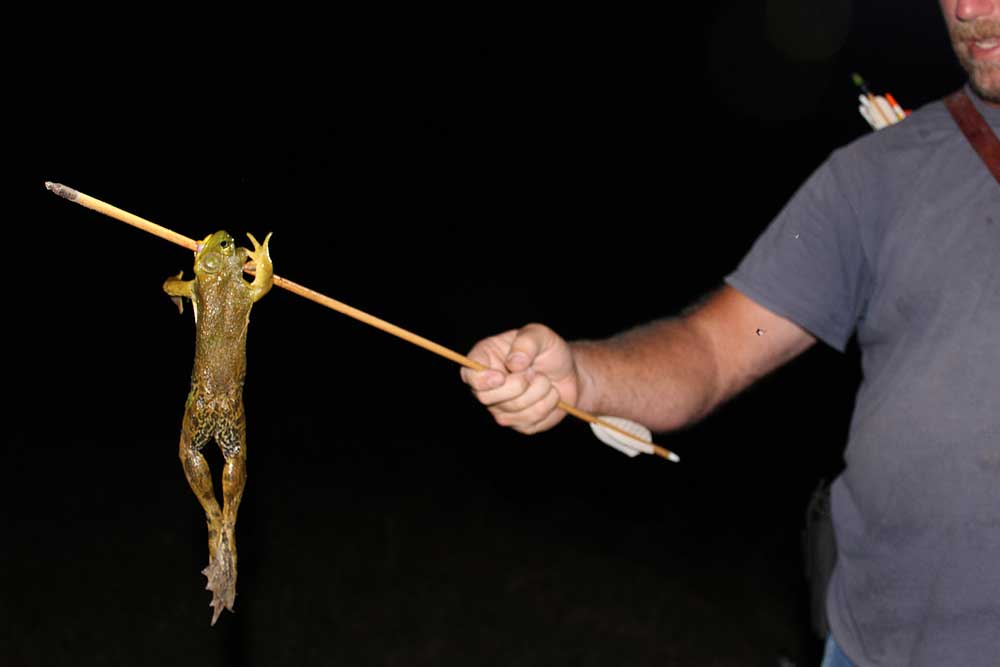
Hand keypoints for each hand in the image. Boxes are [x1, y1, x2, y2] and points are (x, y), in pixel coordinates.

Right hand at [460, 323, 579, 433]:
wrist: (568, 372)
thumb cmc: (548, 350)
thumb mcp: (541, 335)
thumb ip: (527, 342)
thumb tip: (514, 363)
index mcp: (485, 359)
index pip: (469, 375)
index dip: (481, 380)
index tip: (501, 376)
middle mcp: (488, 387)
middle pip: (486, 397)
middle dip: (517, 385)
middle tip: (534, 372)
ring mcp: (501, 408)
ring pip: (512, 410)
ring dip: (538, 392)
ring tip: (545, 380)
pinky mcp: (519, 423)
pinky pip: (530, 421)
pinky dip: (547, 405)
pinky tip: (550, 394)